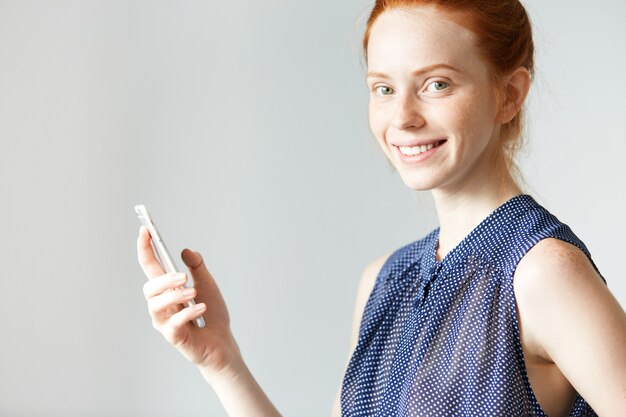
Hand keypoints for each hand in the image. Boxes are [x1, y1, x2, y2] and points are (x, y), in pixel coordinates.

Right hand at [137, 226, 242, 378]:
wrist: (222, 341)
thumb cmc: (212, 314)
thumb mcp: (208, 284)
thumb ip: (197, 267)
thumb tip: (186, 250)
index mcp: (167, 289)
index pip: (150, 266)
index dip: (145, 248)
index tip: (145, 230)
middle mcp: (161, 304)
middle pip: (149, 287)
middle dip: (164, 280)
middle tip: (183, 277)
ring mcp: (164, 321)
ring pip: (155, 305)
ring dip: (174, 296)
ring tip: (193, 293)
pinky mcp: (173, 336)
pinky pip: (172, 323)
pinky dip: (187, 313)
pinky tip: (201, 308)